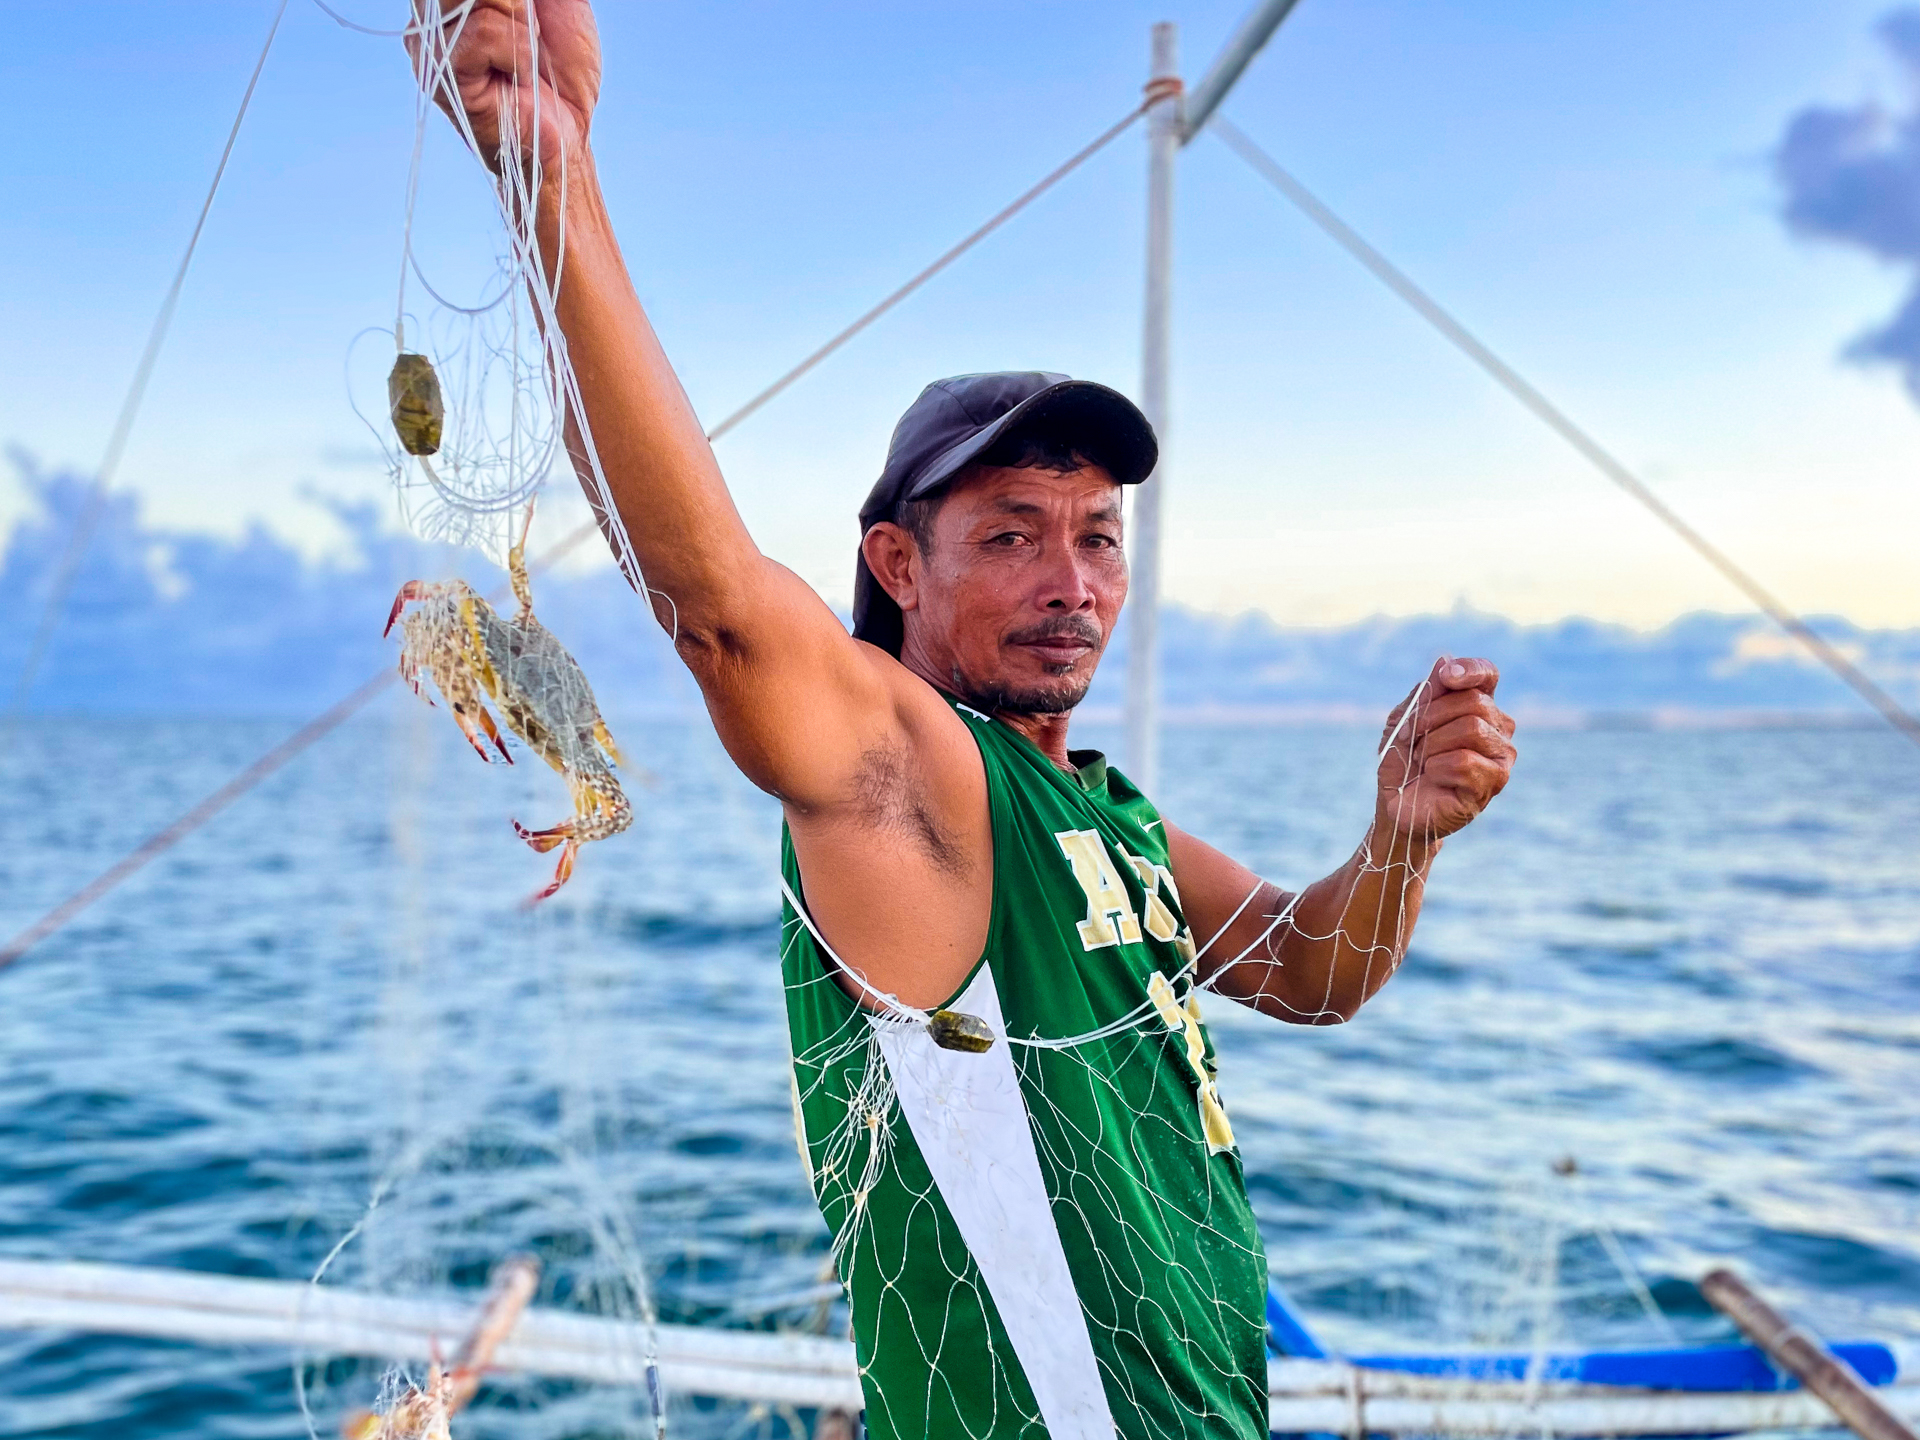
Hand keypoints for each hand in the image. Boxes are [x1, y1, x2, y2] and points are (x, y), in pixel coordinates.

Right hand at [408, 0, 600, 178]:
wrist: (569, 132)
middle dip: (516, 2)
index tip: (528, 7)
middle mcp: (433, 11)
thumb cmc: (562, 69)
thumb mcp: (553, 2)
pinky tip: (520, 75)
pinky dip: (517, 51)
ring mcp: (431, 40)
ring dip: (520, 22)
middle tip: (532, 26)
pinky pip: (482, 33)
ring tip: (528, 52)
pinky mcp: (441, 72)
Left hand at [1374, 656, 1515, 848]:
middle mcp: (1498, 728)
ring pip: (1470, 728)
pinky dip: (1437, 767)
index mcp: (1478, 705)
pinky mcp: (1494, 782)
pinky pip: (1464, 761)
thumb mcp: (1404, 721)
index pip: (1487, 674)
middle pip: (1473, 701)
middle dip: (1430, 718)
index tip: (1446, 677)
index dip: (1470, 669)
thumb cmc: (1403, 762)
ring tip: (1422, 761)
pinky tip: (1433, 777)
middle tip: (1412, 740)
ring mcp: (1501, 756)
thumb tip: (1444, 660)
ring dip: (1431, 744)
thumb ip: (1426, 693)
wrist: (1397, 804)